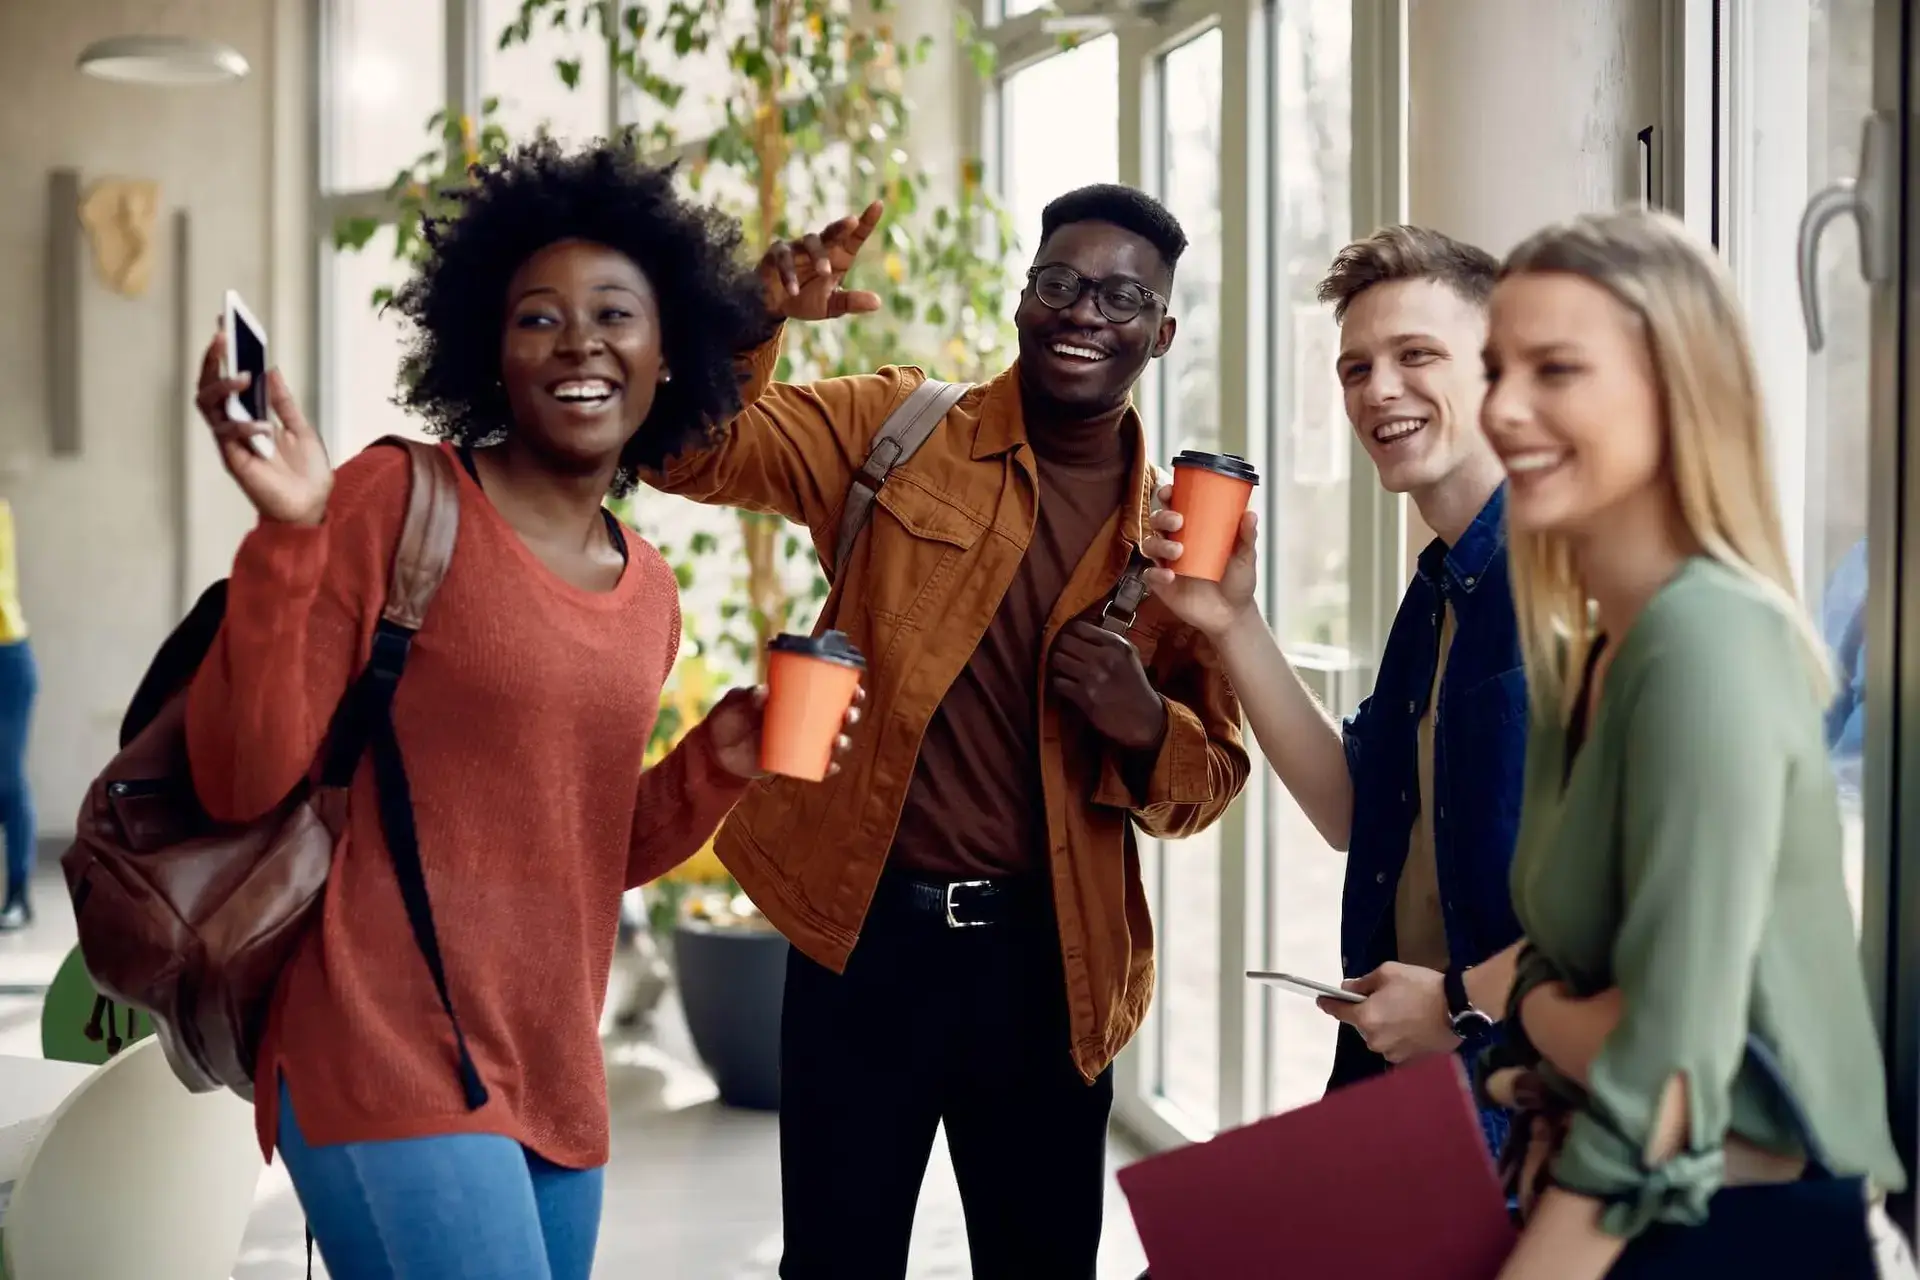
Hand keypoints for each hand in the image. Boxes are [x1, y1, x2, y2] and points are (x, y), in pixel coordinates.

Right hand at [195, 326, 331, 526]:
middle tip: (222, 338)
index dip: (224, 353)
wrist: (312, 507)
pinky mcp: (233, 459)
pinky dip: (244, 426)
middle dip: (213, 360)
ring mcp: (231, 441)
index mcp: (250, 415)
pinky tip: (264, 426)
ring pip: (207, 405)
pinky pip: (226, 435)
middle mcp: (234, 425)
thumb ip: (284, 402)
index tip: (225, 323)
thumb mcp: (301, 429)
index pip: (228, 378)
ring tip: (243, 377)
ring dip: (222, 387)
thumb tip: (272, 370)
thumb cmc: (306, 473)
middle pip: (208, 386)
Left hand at [702, 684, 865, 780]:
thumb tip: (763, 693)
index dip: (846, 690)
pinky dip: (826, 767)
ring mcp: (797, 741)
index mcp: (792, 699)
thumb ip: (746, 699)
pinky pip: (815, 765)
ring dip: (841, 741)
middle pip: (834, 716)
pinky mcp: (791, 762)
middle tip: (849, 714)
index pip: (825, 690)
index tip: (856, 689)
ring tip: (839, 741)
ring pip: (829, 741)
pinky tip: (831, 767)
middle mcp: (800, 719)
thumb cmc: (725, 720)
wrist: (714, 752)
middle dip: (849, 715)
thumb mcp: (733, 705)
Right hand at [758, 202, 885, 321]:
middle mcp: (819, 246)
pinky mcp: (776, 254)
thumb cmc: (806, 300)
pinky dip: (790, 275)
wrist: (774, 306)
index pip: (854, 237)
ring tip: (825, 273)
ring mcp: (797, 248)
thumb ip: (851, 302)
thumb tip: (877, 303)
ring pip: (810, 242)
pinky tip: (794, 291)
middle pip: (832, 232)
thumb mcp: (832, 306)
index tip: (878, 204)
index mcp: (838, 256)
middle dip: (842, 226)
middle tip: (852, 221)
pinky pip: (784, 259)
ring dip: (818, 256)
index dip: (866, 222)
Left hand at [1048, 619, 1166, 751]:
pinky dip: (1059, 683)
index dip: (1073, 632)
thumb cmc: (1133, 682)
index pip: (1080, 627)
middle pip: (1065, 641)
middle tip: (1065, 651)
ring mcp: (1091, 677)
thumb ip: (1107, 641)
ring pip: (1058, 660)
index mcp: (1115, 644)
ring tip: (1064, 666)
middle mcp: (1102, 657)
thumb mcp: (1129, 654)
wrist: (1142, 715)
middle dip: (1062, 646)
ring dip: (1058, 663)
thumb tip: (1081, 630)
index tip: (1072, 637)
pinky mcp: (1082, 695)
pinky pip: (1058, 682)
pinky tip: (1066, 684)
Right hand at [1140, 484, 1258, 637]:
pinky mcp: (1162, 585)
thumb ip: (1246, 537)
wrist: (1232, 615)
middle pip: (1157, 521)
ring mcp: (1167, 563)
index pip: (1174, 506)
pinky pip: (1150, 575)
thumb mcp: (1245, 557)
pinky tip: (1170, 576)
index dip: (1167, 495)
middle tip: (1178, 522)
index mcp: (1193, 529)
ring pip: (1150, 545)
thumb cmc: (1237, 581)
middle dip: (1163, 517)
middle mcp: (1176, 542)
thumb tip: (1250, 514)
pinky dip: (1156, 574)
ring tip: (1178, 551)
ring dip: (1160, 543)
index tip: (1170, 491)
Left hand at [1316, 962, 1458, 1063]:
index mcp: (1366, 1018)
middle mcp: (1375, 1040)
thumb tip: (1347, 988)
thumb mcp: (1388, 973)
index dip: (1329, 1004)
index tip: (1322, 1000)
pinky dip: (1399, 1037)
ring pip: (1379, 1037)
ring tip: (1405, 1012)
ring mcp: (1392, 1053)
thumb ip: (1363, 982)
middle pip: (1361, 1025)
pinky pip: (1395, 1046)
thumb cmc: (1422, 987)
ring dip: (1384, 1026)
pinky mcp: (1409, 1061)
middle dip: (1368, 1012)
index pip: (1339, 1012)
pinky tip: (1414, 1025)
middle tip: (1387, 999)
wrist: (1458, 1009)